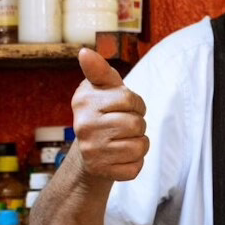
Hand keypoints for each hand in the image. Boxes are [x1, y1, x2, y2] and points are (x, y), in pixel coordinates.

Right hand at [71, 48, 149, 181]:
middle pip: (137, 124)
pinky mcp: (101, 171)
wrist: (89, 151)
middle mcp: (83, 126)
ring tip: (123, 140)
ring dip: (139, 143)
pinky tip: (121, 156)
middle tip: (123, 126)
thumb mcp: (102, 88)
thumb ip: (99, 70)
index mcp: (84, 101)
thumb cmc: (103, 112)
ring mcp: (92, 151)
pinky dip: (135, 162)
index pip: (131, 100)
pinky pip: (136, 167)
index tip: (125, 107)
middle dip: (138, 124)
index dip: (136, 104)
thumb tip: (84, 52)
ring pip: (140, 146)